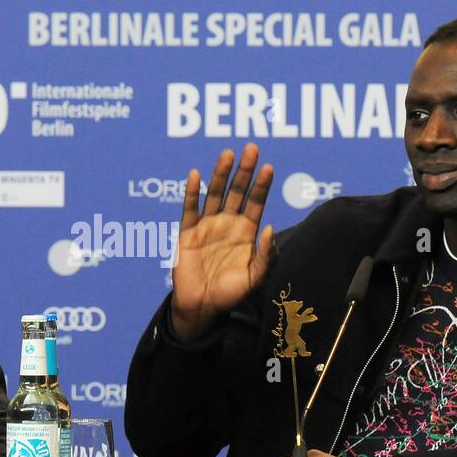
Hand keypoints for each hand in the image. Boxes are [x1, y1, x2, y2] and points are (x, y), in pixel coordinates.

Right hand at [170, 143, 275, 341]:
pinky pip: (190, 209)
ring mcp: (207, 225)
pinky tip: (195, 175)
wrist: (203, 307)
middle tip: (252, 149)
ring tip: (228, 154)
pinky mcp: (188, 233)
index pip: (256, 202)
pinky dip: (192, 192)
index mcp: (246, 232)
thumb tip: (269, 228)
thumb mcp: (256, 277)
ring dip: (221, 174)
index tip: (268, 168)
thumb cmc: (231, 293)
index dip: (262, 185)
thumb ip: (266, 255)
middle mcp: (228, 223)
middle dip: (244, 171)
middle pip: (238, 191)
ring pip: (215, 194)